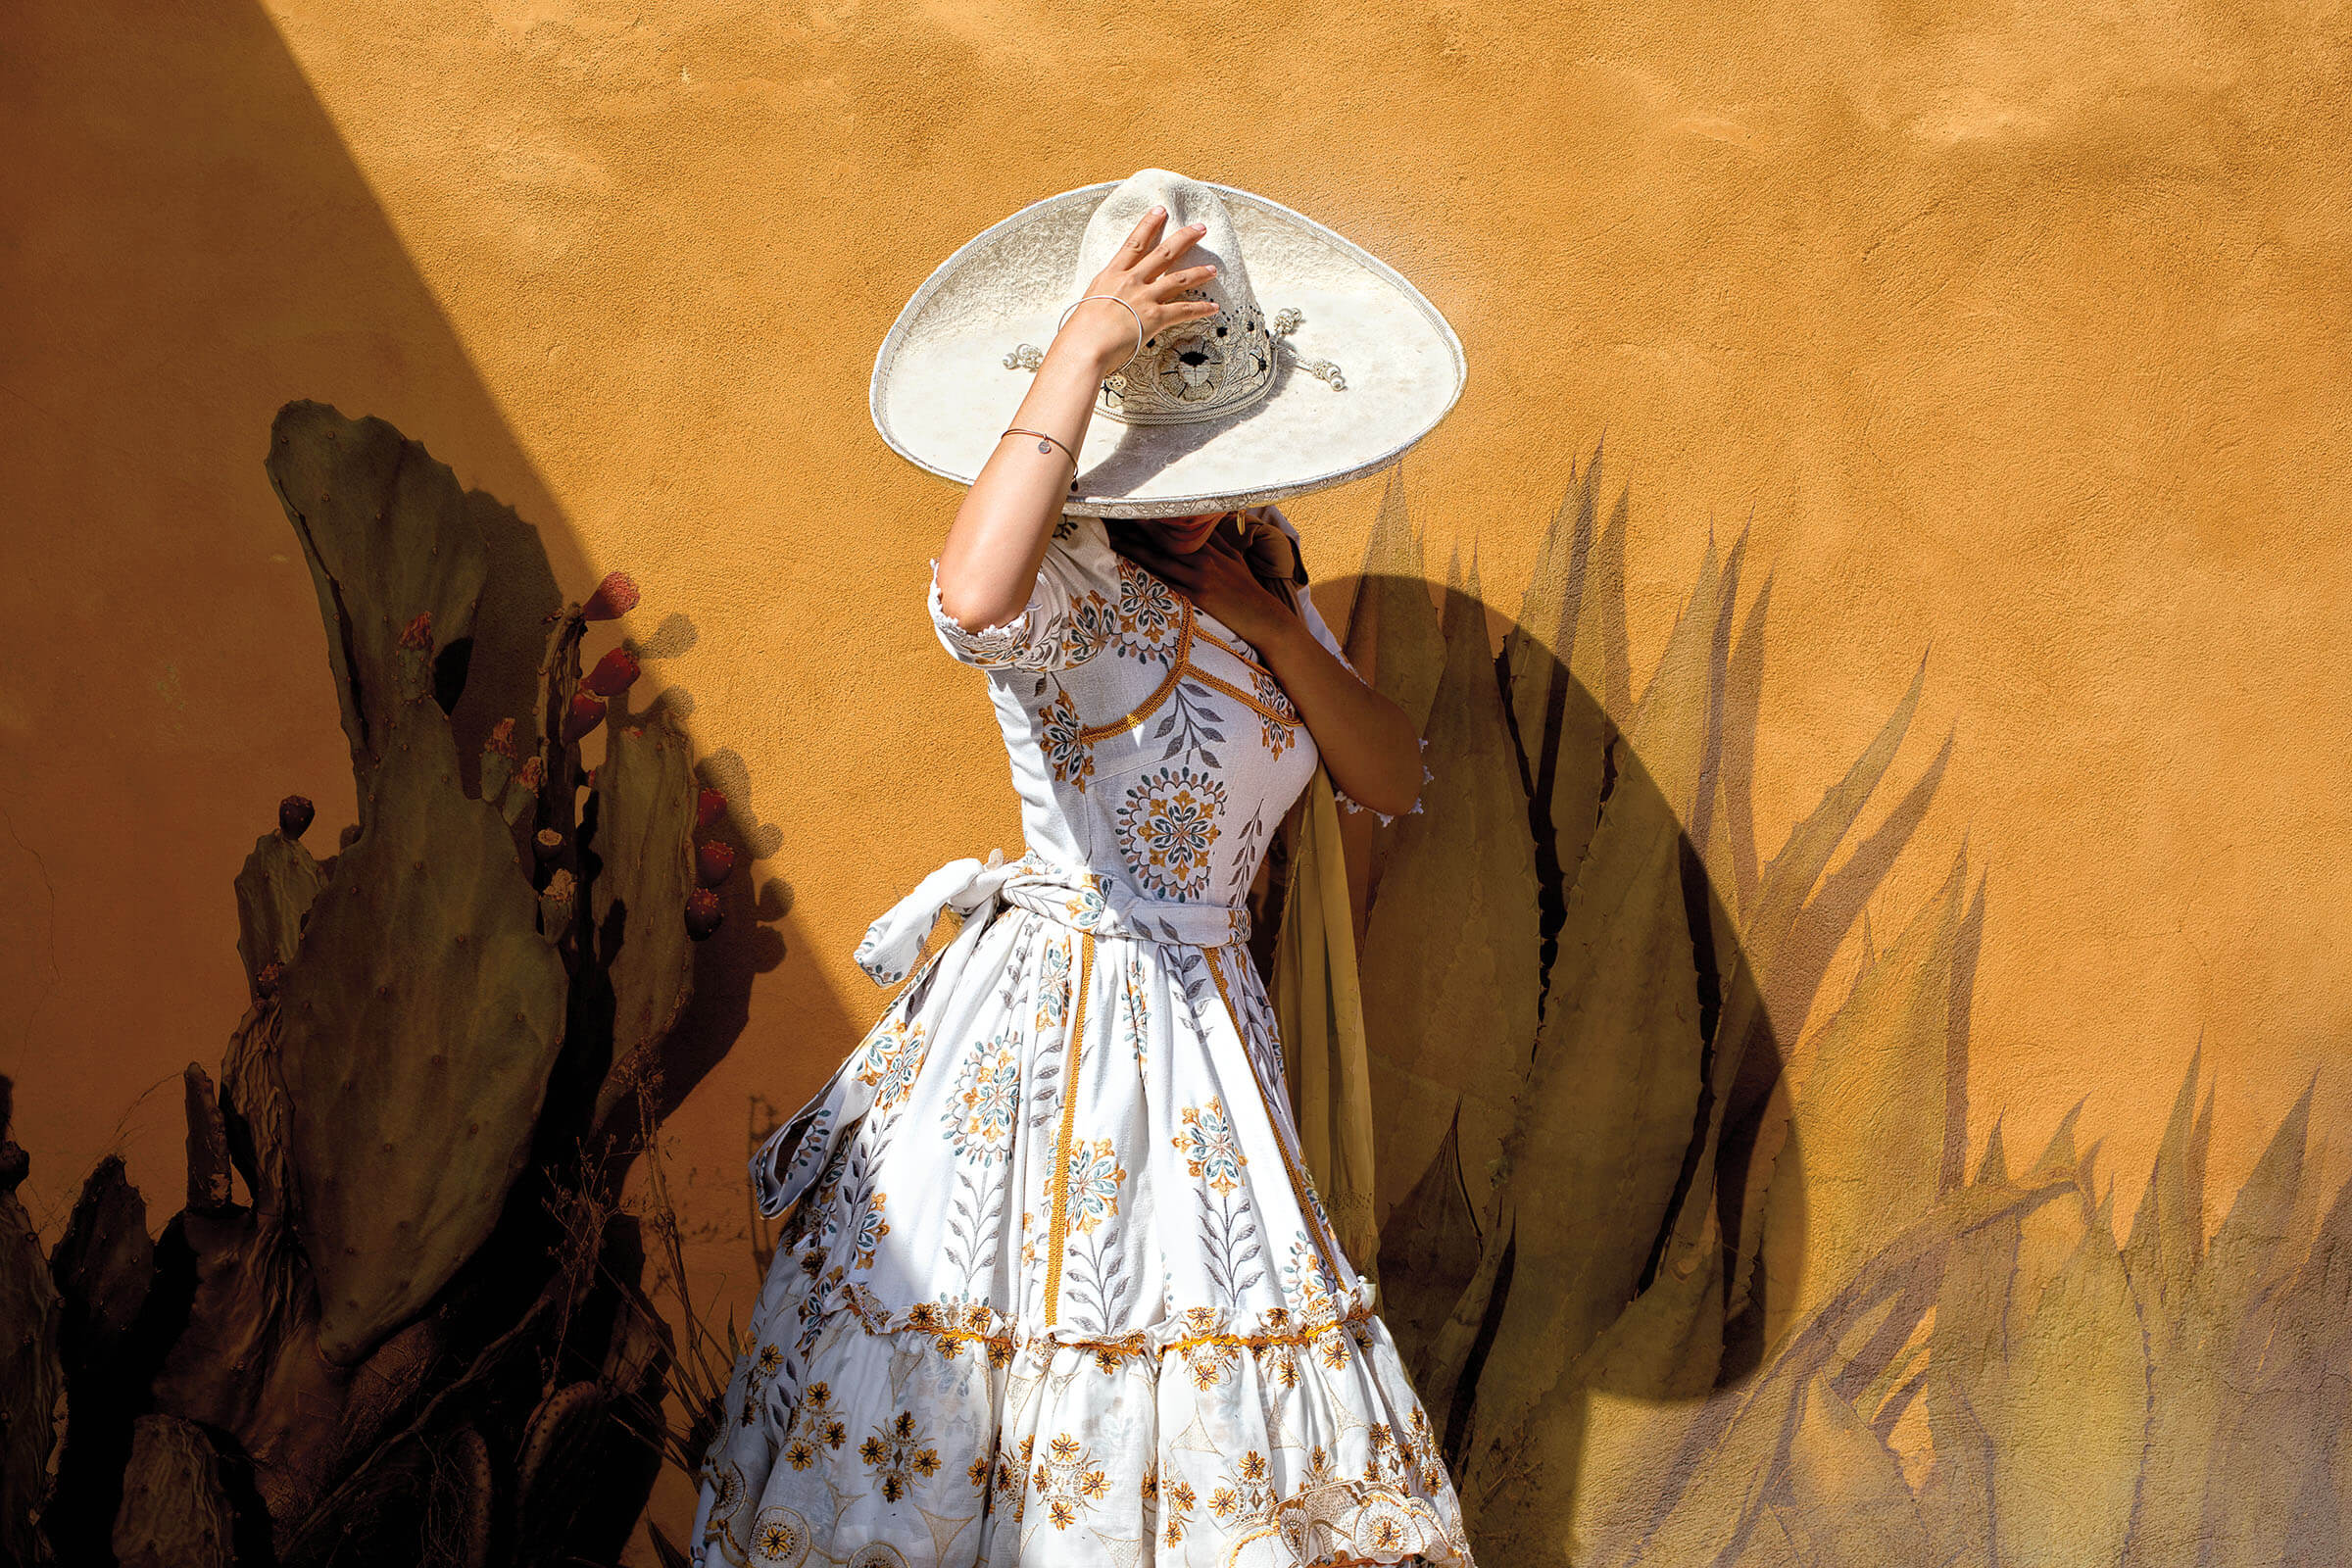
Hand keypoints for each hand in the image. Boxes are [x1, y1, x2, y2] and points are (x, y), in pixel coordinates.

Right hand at [1052, 207, 1223, 376]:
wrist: (1083, 347)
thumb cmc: (1078, 333)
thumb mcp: (1088, 305)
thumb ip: (1103, 298)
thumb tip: (1107, 304)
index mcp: (1111, 275)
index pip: (1134, 244)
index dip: (1148, 225)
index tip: (1160, 211)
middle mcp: (1130, 281)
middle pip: (1163, 254)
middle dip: (1184, 238)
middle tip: (1200, 228)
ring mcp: (1144, 297)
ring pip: (1178, 279)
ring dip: (1199, 272)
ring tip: (1213, 269)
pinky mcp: (1155, 317)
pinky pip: (1184, 310)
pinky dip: (1201, 309)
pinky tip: (1213, 307)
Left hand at [1114, 521, 1297, 646]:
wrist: (1263, 617)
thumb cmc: (1247, 589)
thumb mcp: (1235, 559)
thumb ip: (1217, 542)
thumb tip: (1203, 526)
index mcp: (1210, 548)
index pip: (1176, 529)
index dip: (1152, 519)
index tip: (1132, 509)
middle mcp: (1202, 559)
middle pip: (1162, 541)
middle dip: (1136, 530)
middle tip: (1112, 519)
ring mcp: (1198, 578)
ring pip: (1159, 560)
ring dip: (1134, 550)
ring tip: (1112, 540)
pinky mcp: (1196, 598)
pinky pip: (1166, 584)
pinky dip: (1147, 576)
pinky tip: (1129, 571)